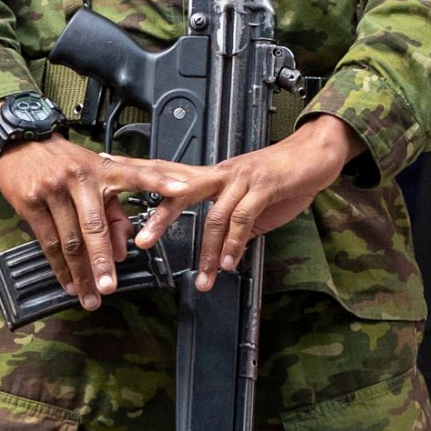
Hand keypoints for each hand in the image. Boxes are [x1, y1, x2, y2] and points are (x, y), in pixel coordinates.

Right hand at [0, 131, 159, 308]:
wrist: (22, 143)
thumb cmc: (64, 163)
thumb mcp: (94, 177)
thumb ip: (114, 212)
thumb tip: (122, 251)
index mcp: (102, 169)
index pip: (136, 175)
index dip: (159, 182)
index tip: (182, 190)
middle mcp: (79, 179)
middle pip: (94, 226)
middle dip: (102, 260)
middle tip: (110, 286)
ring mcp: (52, 190)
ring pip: (69, 240)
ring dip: (80, 273)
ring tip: (89, 295)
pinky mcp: (30, 202)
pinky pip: (47, 242)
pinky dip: (59, 267)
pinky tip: (68, 283)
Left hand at [117, 115, 358, 288]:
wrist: (319, 152)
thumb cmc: (285, 175)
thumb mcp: (253, 203)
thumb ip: (236, 223)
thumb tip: (225, 247)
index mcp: (214, 175)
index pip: (169, 173)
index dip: (140, 173)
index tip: (112, 173)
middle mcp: (222, 173)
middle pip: (181, 190)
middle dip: (160, 217)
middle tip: (141, 242)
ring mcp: (242, 179)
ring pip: (213, 215)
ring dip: (206, 251)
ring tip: (202, 277)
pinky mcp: (264, 186)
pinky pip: (242, 218)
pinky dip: (234, 244)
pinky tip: (229, 263)